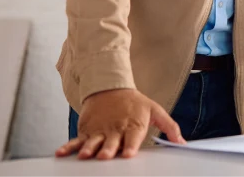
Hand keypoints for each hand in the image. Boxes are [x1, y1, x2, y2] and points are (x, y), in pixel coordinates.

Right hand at [54, 88, 184, 159]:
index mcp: (133, 126)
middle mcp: (115, 130)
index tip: (129, 154)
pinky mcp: (86, 131)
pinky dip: (68, 147)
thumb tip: (182, 142)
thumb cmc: (134, 103)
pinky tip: (61, 153)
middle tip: (105, 156)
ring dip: (88, 149)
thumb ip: (169, 127)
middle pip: (111, 142)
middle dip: (108, 150)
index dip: (130, 146)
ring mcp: (99, 131)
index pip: (132, 138)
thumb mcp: (155, 110)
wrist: (110, 87)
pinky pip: (76, 140)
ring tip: (84, 156)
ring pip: (92, 142)